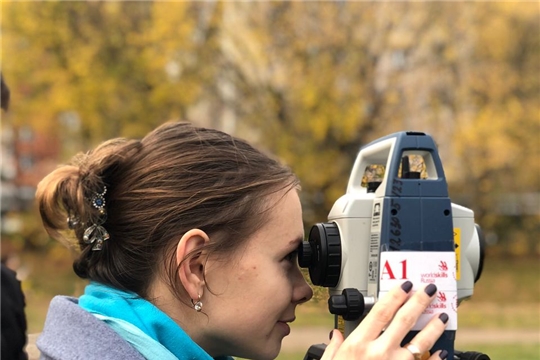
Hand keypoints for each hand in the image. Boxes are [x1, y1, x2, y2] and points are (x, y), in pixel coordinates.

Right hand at [321, 282, 448, 359]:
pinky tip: (443, 352)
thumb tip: (336, 334)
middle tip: (430, 290)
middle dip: (419, 302)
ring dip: (434, 327)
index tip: (404, 286)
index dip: (394, 296)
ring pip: (420, 342)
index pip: (380, 312)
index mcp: (357, 345)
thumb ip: (333, 348)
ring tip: (443, 316)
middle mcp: (378, 353)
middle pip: (404, 320)